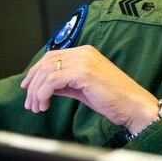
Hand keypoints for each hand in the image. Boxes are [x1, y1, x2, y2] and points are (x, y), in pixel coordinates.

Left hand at [20, 45, 159, 133]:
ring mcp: (84, 61)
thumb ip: (65, 83)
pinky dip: (43, 95)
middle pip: (45, 63)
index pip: (51, 57)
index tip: (28, 88)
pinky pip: (51, 81)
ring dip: (36, 92)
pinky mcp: (83, 72)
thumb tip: (45, 86)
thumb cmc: (114, 99)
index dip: (35, 72)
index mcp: (86, 53)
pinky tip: (45, 106)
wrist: (133, 106)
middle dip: (33, 84)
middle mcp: (84, 53)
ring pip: (45, 72)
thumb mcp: (84, 88)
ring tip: (37, 107)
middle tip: (30, 103)